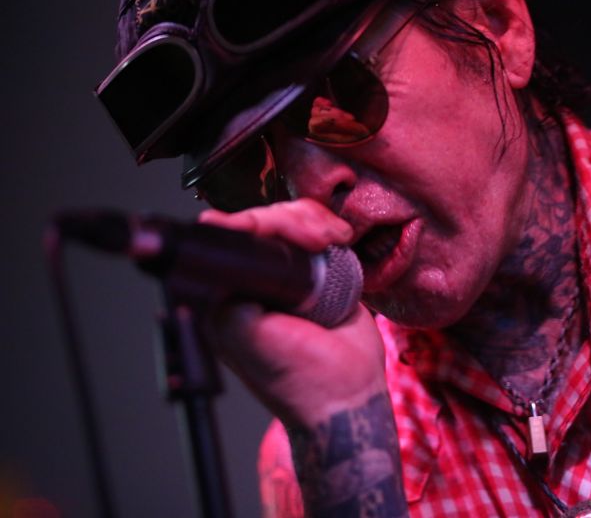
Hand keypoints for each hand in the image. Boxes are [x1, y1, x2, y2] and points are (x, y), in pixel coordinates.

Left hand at [198, 199, 385, 427]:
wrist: (349, 394)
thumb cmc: (298, 378)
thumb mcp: (244, 335)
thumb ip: (225, 293)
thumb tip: (218, 250)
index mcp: (227, 294)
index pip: (228, 237)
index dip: (253, 224)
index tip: (273, 230)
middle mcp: (254, 280)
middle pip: (263, 220)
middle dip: (291, 223)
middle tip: (317, 242)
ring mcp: (287, 273)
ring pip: (292, 219)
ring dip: (314, 223)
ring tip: (333, 243)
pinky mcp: (318, 270)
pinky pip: (317, 230)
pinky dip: (329, 227)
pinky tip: (340, 240)